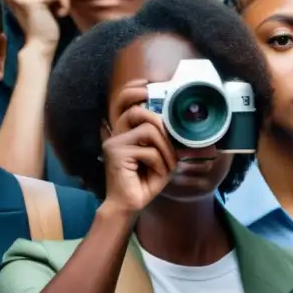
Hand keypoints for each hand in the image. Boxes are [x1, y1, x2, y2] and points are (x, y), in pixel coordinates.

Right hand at [101, 81, 177, 215]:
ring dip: (165, 149)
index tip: (147, 86)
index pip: (122, 102)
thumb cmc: (144, 182)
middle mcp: (115, 134)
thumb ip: (163, 139)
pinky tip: (157, 174)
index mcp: (123, 132)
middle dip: (161, 124)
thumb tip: (178, 123)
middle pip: (139, 111)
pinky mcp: (117, 153)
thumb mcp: (159, 157)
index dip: (134, 91)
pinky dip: (160, 163)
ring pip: (149, 130)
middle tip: (171, 141)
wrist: (129, 206)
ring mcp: (114, 143)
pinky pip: (149, 150)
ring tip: (167, 165)